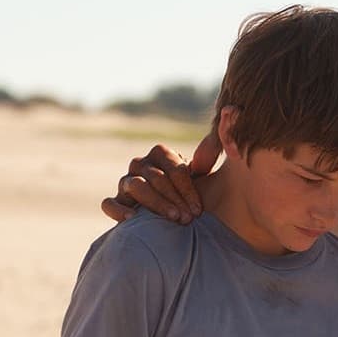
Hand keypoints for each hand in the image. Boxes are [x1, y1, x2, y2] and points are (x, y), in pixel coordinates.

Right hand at [98, 132, 221, 223]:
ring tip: (173, 218)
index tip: (198, 209)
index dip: (186, 188)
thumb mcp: (202, 175)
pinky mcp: (117, 201)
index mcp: (160, 154)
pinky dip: (119, 210)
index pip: (172, 167)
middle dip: (175, 198)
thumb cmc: (189, 193)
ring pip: (136, 187)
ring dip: (156, 203)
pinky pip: (109, 203)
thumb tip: (228, 117)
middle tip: (189, 218)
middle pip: (156, 178)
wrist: (174, 213)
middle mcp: (140, 164)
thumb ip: (212, 149)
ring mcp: (126, 182)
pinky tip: (133, 219)